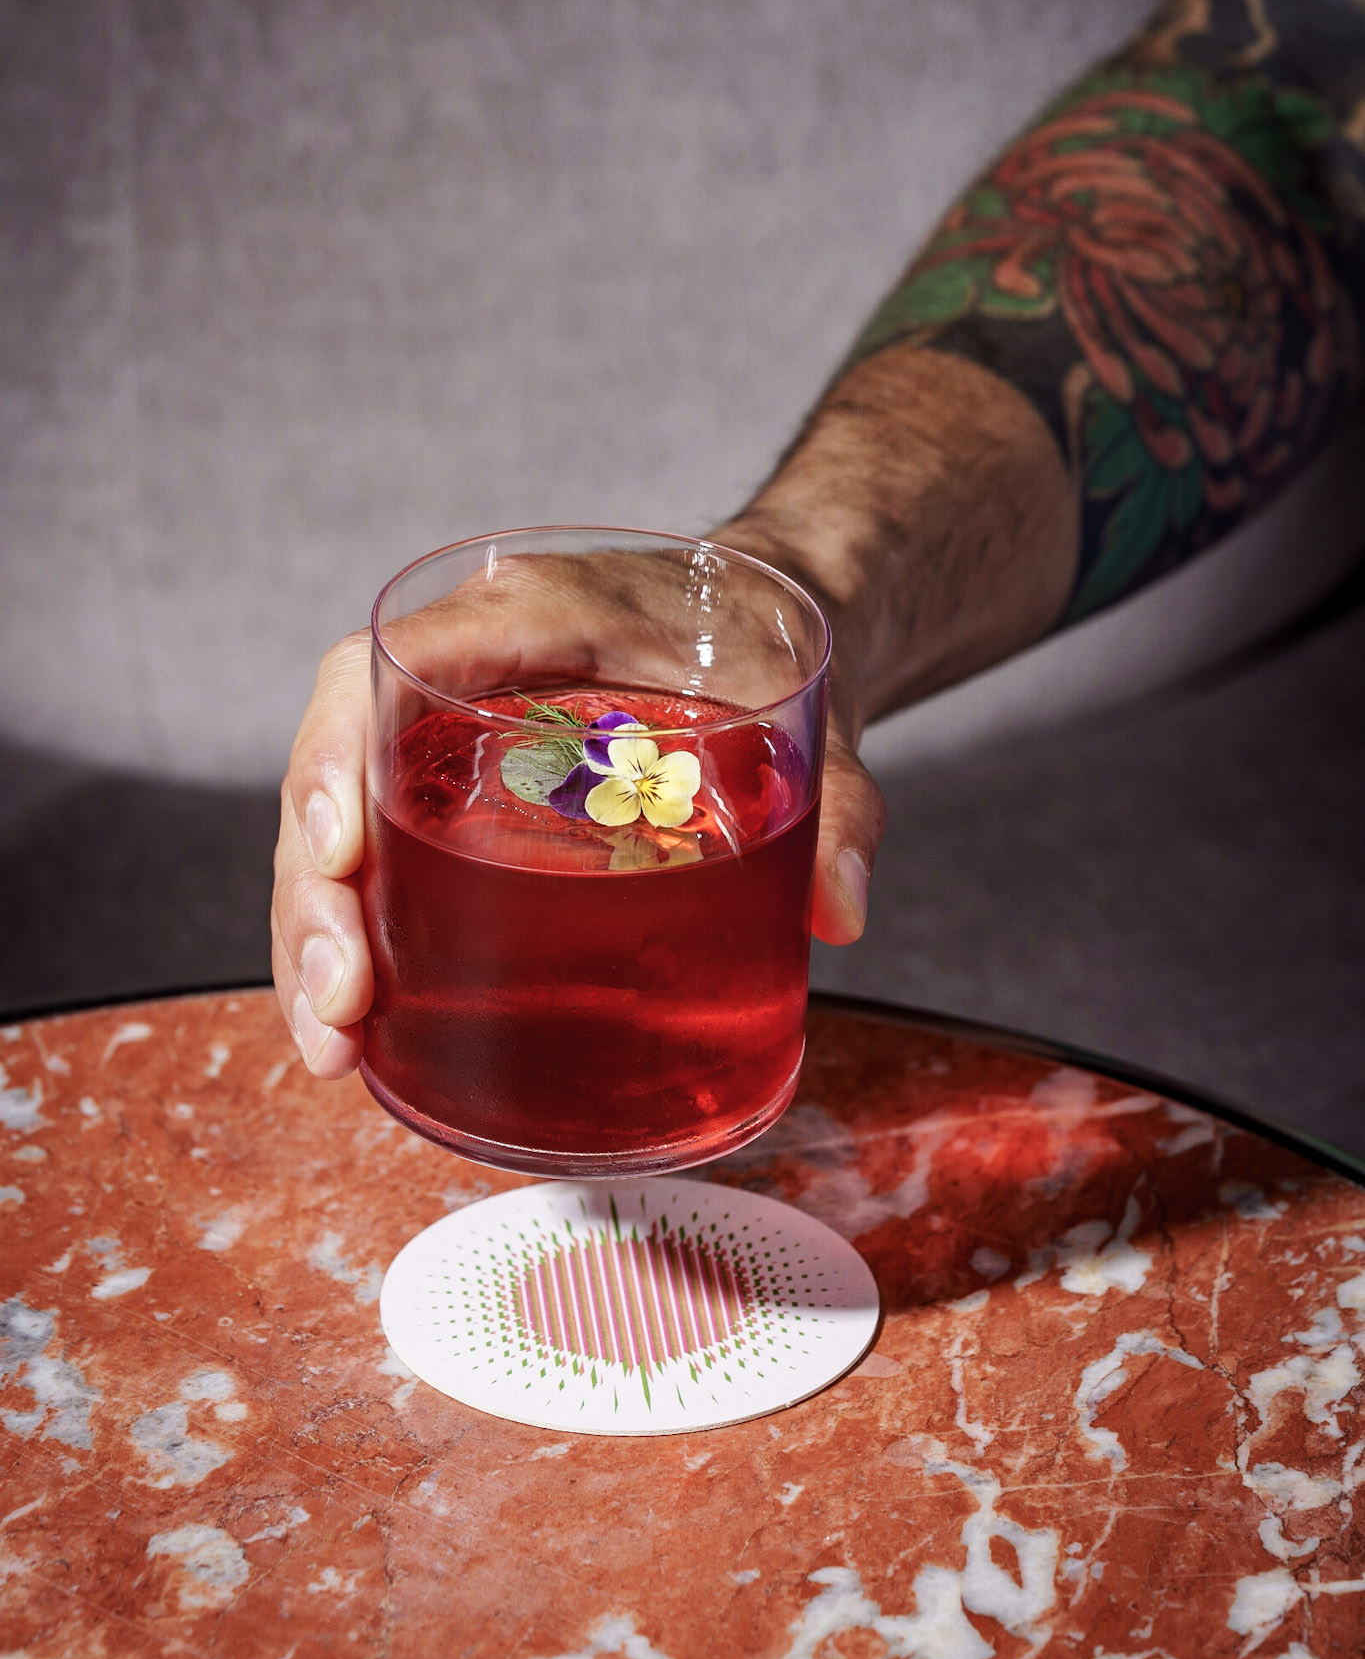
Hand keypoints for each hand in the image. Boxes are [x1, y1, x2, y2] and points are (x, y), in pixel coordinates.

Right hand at [271, 549, 886, 1079]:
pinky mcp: (456, 784)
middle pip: (341, 762)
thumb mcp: (808, 708)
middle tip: (341, 1007)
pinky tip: (360, 1027)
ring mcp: (447, 727)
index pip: (392, 660)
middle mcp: (464, 662)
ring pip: (343, 821)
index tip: (342, 855)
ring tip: (334, 1047)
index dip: (339, 755)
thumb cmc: (759, 640)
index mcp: (530, 611)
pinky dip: (362, 934)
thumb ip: (834, 798)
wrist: (756, 615)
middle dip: (317, 891)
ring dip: (318, 933)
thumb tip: (837, 909)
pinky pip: (382, 849)